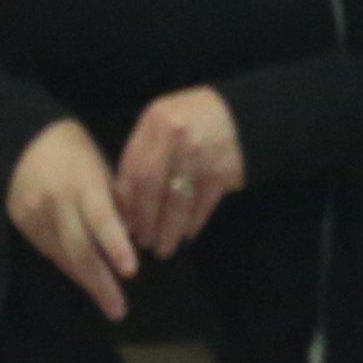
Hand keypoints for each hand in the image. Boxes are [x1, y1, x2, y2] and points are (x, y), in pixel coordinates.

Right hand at [6, 121, 137, 322]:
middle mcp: (57, 203)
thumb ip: (115, 202)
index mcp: (81, 182)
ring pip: (64, 258)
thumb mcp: (100, 166)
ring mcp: (36, 216)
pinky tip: (87, 280)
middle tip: (119, 309)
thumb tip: (134, 237)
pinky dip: (71, 267)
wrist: (19, 138)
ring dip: (88, 282)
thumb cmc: (73, 149)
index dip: (115, 246)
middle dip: (101, 283)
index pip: (100, 218)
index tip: (131, 271)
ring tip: (110, 304)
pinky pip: (51, 252)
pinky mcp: (24, 226)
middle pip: (79, 249)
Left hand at [113, 88, 247, 261]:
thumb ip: (143, 152)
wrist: (238, 114)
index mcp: (155, 121)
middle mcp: (176, 136)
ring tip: (163, 247)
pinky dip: (193, 223)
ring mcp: (201, 154)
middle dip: (145, 220)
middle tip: (143, 241)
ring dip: (168, 230)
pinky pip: (202, 205)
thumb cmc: (192, 121)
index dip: (127, 201)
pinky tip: (187, 234)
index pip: (132, 168)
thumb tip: (123, 201)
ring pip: (177, 203)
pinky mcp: (223, 171)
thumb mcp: (162, 122)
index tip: (126, 224)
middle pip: (151, 187)